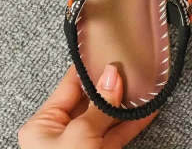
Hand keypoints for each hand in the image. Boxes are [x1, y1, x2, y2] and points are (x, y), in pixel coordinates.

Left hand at [18, 64, 156, 148]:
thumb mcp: (80, 137)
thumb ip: (99, 107)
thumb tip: (112, 76)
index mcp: (44, 124)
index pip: (70, 85)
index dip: (90, 69)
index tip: (109, 52)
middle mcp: (61, 133)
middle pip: (90, 100)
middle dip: (112, 85)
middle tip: (131, 67)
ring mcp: (82, 145)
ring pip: (106, 117)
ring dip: (126, 104)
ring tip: (144, 86)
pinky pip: (116, 134)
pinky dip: (132, 123)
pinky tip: (147, 111)